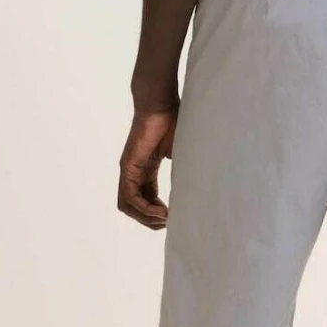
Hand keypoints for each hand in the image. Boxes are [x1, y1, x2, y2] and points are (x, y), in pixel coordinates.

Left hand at [117, 107, 176, 229]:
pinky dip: (144, 209)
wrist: (160, 103)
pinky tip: (160, 211)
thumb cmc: (172, 121)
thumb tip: (199, 187)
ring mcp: (129, 170)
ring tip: (165, 219)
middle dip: (150, 220)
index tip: (174, 216)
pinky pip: (129, 197)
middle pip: (133, 207)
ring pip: (128, 206)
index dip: (157, 212)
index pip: (145, 199)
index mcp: (146, 170)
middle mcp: (134, 172)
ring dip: (146, 218)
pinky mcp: (128, 167)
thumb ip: (184, 170)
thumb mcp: (181, 153)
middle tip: (169, 223)